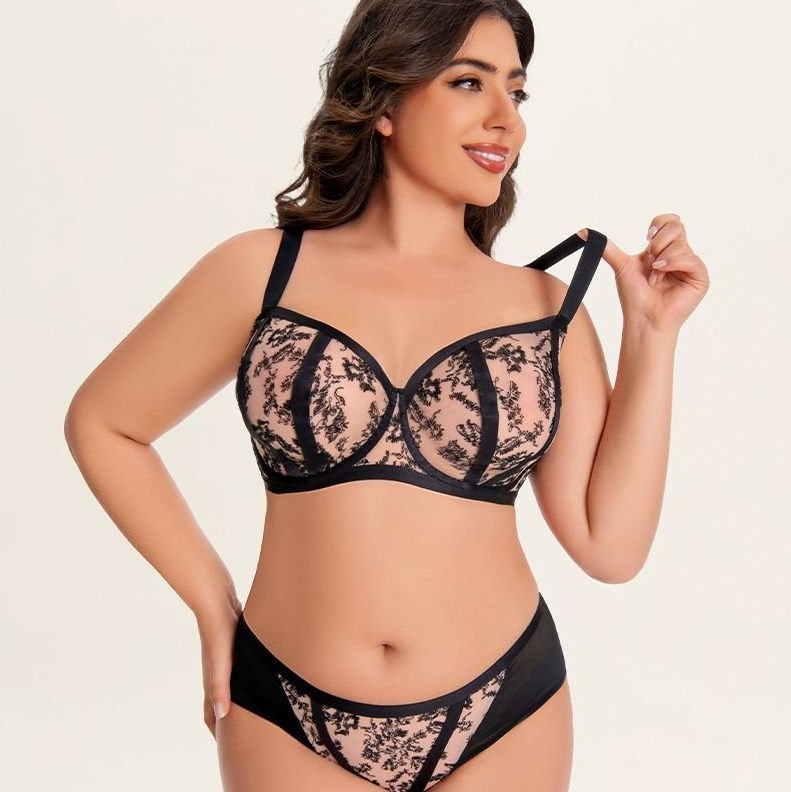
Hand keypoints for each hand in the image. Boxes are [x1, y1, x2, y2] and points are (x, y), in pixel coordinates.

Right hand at [196, 594, 242, 737]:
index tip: (231, 752)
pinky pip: (236, 672)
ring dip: (237, 704)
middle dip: (229, 724)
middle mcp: (217, 674)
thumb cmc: (219, 629)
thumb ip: (221, 686)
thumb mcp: (222, 660)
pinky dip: (242, 683)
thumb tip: (223, 717)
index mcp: (214, 681)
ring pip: (229, 689)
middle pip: (221, 707)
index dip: (220, 735)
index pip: (213, 718)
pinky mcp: (231, 646)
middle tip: (245, 740)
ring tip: (251, 715)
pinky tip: (253, 678)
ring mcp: (224, 660)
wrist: (214, 598)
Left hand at [578, 214, 709, 333]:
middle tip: (649, 263)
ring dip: (660, 261)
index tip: (646, 238)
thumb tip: (583, 232)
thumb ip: (608, 247)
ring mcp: (691, 265)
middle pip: (676, 226)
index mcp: (664, 249)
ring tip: (654, 278)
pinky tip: (661, 276)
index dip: (658, 224)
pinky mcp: (700, 277)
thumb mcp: (622, 265)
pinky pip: (689, 259)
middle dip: (657, 244)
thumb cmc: (634, 296)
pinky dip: (671, 265)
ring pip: (680, 243)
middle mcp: (680, 254)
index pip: (670, 221)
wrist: (642, 318)